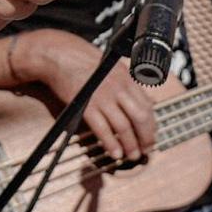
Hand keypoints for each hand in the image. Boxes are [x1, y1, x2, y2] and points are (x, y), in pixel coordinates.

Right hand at [12, 28, 156, 162]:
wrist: (60, 56)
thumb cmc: (84, 61)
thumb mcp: (112, 69)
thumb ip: (128, 86)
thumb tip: (145, 101)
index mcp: (126, 79)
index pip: (148, 105)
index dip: (151, 125)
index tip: (151, 136)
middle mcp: (118, 88)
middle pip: (141, 117)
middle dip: (146, 137)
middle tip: (146, 149)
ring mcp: (103, 97)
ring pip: (124, 126)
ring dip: (130, 145)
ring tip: (132, 155)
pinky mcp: (87, 105)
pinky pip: (103, 129)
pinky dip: (111, 143)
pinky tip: (115, 153)